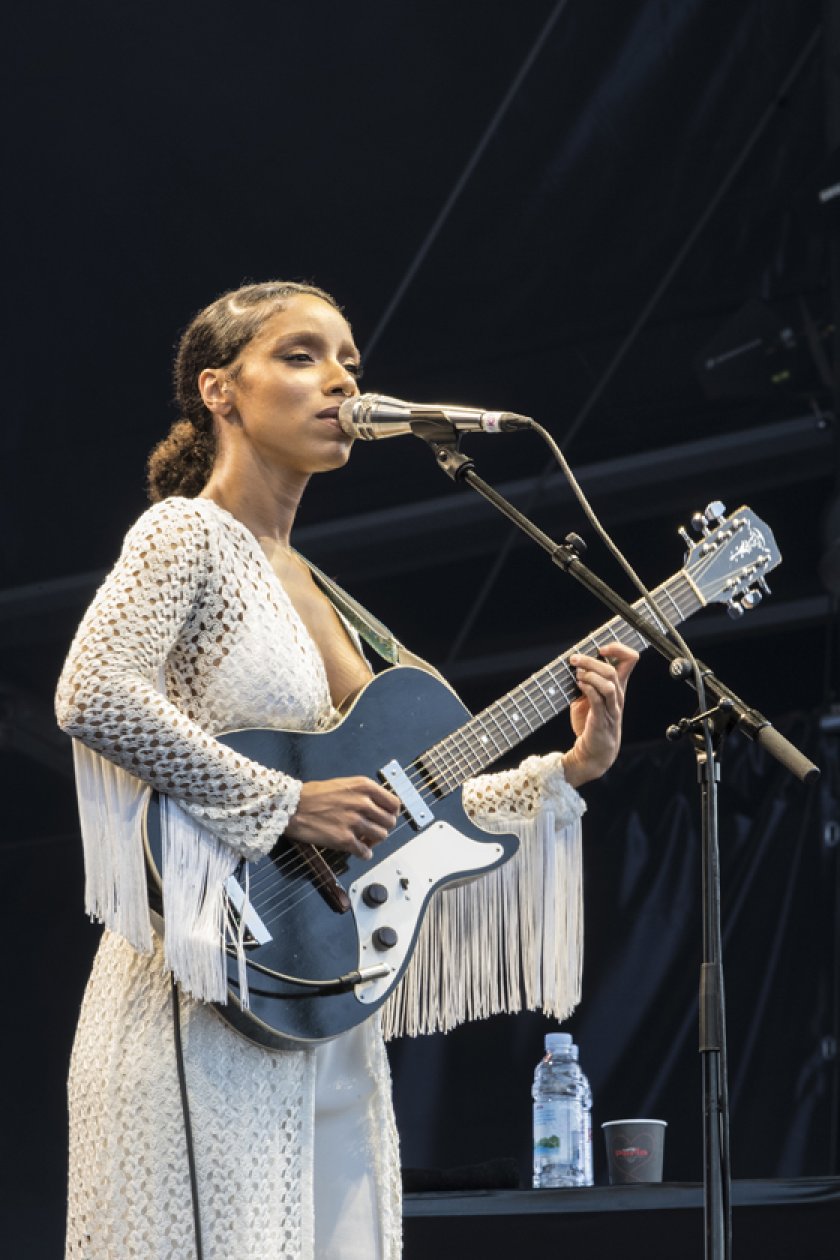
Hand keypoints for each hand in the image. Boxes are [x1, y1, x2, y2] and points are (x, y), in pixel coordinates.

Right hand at [284, 776, 400, 859]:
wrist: (291, 807)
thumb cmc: (313, 794)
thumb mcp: (343, 784)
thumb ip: (363, 793)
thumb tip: (378, 808)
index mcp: (364, 786)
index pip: (394, 803)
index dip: (392, 812)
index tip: (386, 817)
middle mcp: (363, 803)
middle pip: (390, 822)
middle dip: (383, 827)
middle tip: (373, 829)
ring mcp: (354, 822)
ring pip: (381, 837)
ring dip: (374, 840)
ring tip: (364, 839)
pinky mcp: (344, 840)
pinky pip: (365, 852)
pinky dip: (364, 853)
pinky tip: (358, 850)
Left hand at [561, 642, 637, 787]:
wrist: (592, 752)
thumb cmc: (590, 723)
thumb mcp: (589, 698)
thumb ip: (587, 681)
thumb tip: (575, 664)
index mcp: (618, 687)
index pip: (631, 660)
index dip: (618, 648)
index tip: (600, 648)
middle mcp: (618, 696)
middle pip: (613, 669)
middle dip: (591, 661)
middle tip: (575, 660)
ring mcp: (611, 708)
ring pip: (608, 683)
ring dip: (590, 674)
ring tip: (577, 675)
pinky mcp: (601, 719)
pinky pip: (598, 700)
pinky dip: (588, 688)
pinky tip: (578, 685)